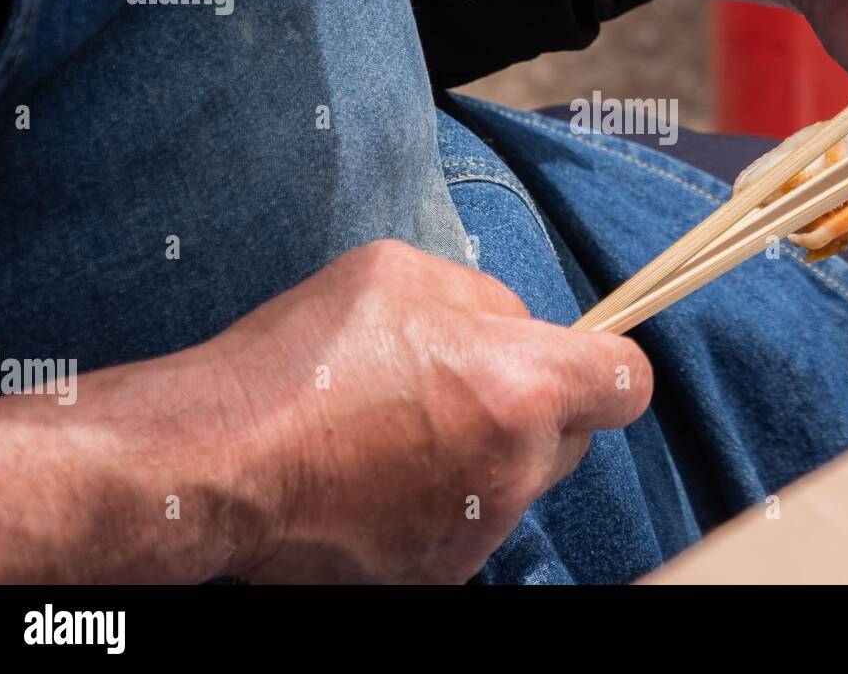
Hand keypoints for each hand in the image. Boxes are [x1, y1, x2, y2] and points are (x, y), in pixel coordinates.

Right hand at [210, 240, 651, 582]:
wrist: (220, 460)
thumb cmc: (305, 355)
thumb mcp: (402, 274)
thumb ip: (486, 299)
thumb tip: (515, 328)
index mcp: (524, 385)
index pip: (628, 382)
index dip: (608, 363)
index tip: (579, 358)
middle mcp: (517, 468)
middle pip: (572, 438)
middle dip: (536, 410)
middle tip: (463, 384)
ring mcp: (479, 530)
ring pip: (516, 482)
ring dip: (485, 455)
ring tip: (398, 430)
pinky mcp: (438, 574)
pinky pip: (468, 524)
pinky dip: (441, 501)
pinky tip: (377, 475)